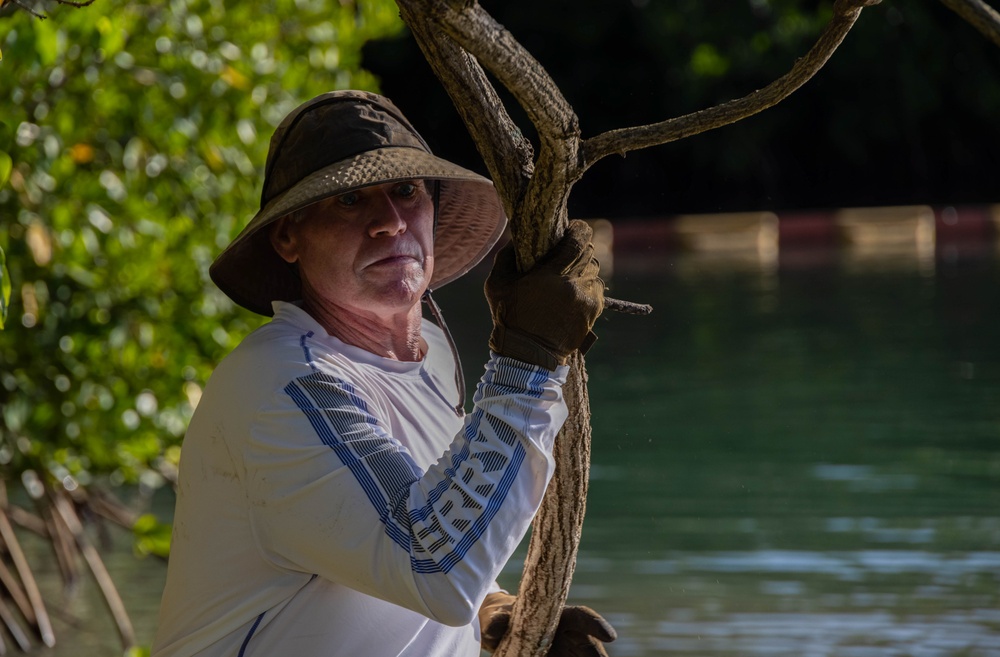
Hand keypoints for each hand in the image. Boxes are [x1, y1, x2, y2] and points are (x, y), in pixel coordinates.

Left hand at [478, 591, 616, 656]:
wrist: (499, 629)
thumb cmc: (499, 617)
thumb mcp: (496, 617)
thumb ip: (496, 621)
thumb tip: (493, 627)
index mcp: (557, 615)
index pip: (581, 616)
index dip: (596, 624)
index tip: (610, 636)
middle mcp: (567, 633)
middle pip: (590, 646)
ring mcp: (566, 651)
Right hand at [485, 220, 604, 369]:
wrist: (529, 354)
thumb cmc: (509, 318)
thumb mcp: (497, 285)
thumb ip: (506, 257)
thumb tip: (515, 237)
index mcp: (550, 275)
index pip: (576, 241)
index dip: (579, 230)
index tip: (574, 227)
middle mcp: (572, 285)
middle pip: (588, 253)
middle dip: (579, 249)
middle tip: (568, 251)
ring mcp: (585, 299)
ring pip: (594, 271)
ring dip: (583, 269)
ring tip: (569, 275)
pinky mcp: (593, 312)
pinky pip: (597, 289)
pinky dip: (588, 286)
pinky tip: (573, 292)